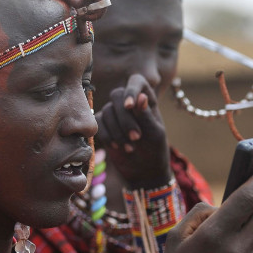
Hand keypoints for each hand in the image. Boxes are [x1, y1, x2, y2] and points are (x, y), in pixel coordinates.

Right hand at [96, 74, 171, 188]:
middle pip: (116, 95)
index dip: (131, 90)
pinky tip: (117, 146)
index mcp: (147, 99)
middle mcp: (129, 102)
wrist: (144, 171)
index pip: (136, 81)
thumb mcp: (155, 134)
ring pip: (107, 111)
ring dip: (117, 131)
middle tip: (136, 138)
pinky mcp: (104, 126)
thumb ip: (146, 115)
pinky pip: (98, 123)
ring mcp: (115, 114)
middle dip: (124, 118)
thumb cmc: (155, 150)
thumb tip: (140, 96)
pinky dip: (107, 135)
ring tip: (130, 148)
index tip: (129, 106)